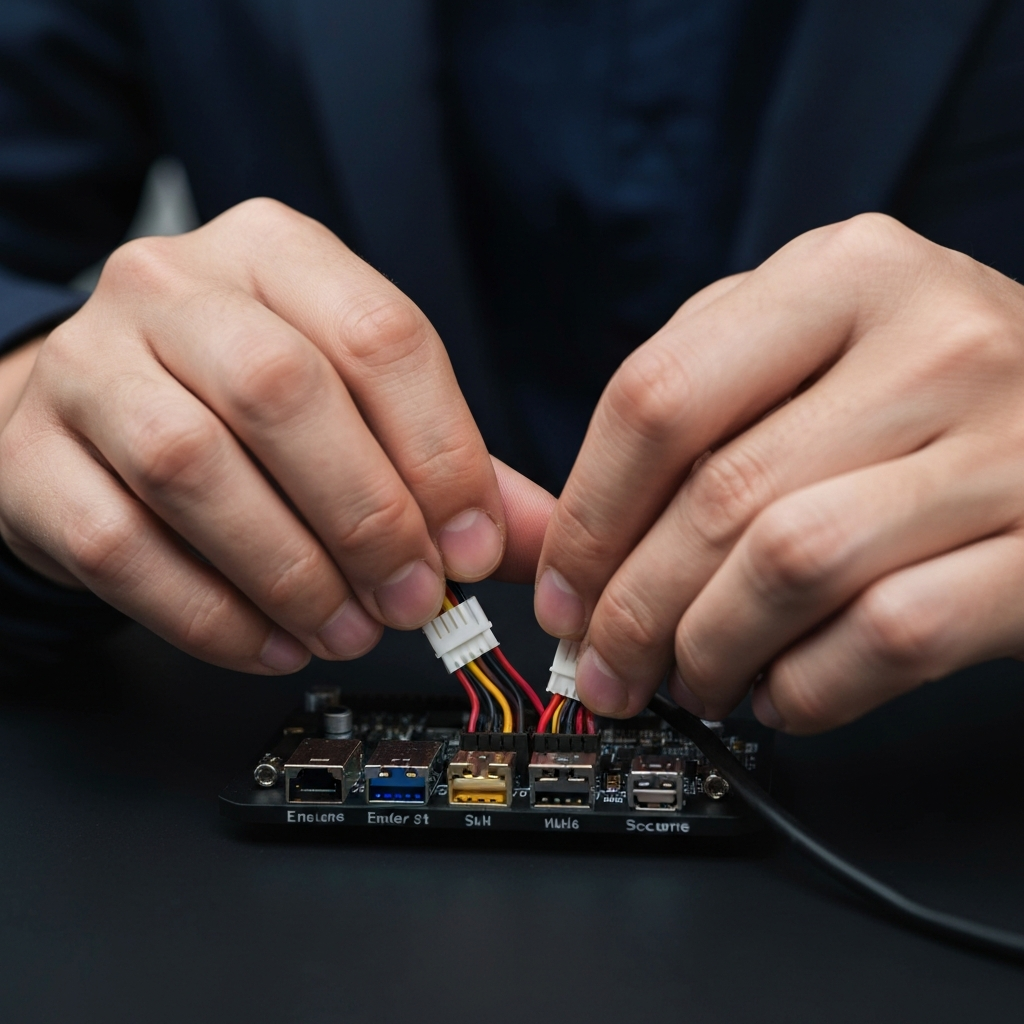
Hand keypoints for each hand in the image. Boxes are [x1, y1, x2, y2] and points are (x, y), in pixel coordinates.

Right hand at [0, 198, 553, 672]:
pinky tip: (271, 643)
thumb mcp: (355, 405)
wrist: (100, 410)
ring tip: (345, 630)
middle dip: (367, 519)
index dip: (440, 455)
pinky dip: (209, 613)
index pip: (382, 336)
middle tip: (411, 602)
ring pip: (192, 466)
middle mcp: (174, 287)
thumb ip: (450, 467)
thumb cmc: (245, 409)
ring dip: (290, 572)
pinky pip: (119, 544)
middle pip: (283, 393)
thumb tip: (538, 542)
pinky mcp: (31, 454)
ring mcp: (88, 362)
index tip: (474, 549)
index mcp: (277, 253)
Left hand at [535, 213, 1023, 732]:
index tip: (560, 593)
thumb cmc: (930, 387)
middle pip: (719, 495)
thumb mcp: (818, 342)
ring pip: (793, 566)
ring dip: (711, 650)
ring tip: (691, 680)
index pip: (660, 397)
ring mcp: (1008, 444)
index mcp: (845, 275)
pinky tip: (781, 691)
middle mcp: (934, 340)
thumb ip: (704, 401)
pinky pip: (891, 635)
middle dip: (632, 609)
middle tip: (604, 666)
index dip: (588, 515)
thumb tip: (582, 537)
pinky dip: (809, 686)